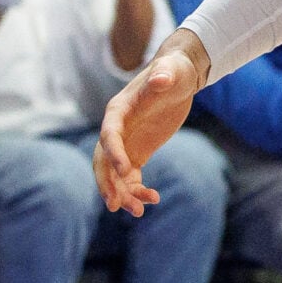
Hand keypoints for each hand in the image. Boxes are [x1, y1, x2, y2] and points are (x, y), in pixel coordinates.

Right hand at [96, 34, 207, 213]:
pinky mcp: (136, 153)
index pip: (109, 135)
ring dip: (123, 193)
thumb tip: (161, 78)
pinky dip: (137, 190)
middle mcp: (116, 129)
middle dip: (107, 183)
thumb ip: (163, 75)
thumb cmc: (174, 71)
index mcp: (118, 111)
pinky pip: (130, 177)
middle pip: (103, 160)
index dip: (114, 153)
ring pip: (115, 175)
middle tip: (116, 205)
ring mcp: (125, 144)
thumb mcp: (172, 71)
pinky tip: (153, 200)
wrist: (178, 78)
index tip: (125, 171)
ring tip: (139, 212)